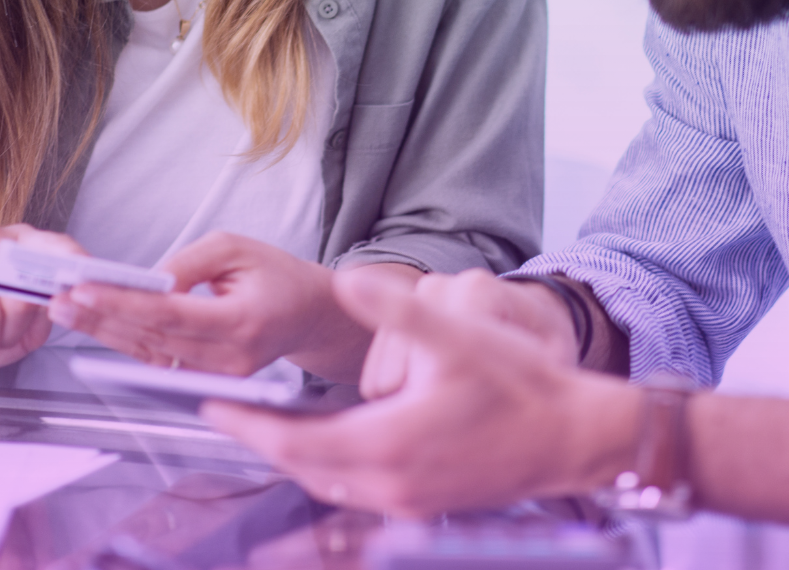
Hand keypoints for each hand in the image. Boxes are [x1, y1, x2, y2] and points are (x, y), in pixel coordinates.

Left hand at [48, 232, 357, 378]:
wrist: (309, 315)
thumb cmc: (277, 275)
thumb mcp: (237, 247)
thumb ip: (189, 263)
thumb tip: (147, 280)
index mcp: (242, 323)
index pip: (170, 315)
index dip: (123, 304)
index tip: (84, 289)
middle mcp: (229, 359)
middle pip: (151, 339)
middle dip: (101, 317)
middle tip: (58, 298)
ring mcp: (218, 377)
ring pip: (148, 354)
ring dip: (104, 332)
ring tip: (65, 309)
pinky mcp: (208, 380)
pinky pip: (158, 360)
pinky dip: (124, 341)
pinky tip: (95, 324)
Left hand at [204, 270, 639, 517]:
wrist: (574, 437)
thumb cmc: (521, 387)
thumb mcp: (457, 334)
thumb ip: (397, 308)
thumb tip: (347, 280)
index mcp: (388, 445)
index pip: (295, 443)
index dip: (249, 426)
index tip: (214, 408)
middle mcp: (391, 485)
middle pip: (306, 469)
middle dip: (267, 443)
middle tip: (234, 415)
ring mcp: (409, 503)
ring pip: (333, 485)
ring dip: (303, 457)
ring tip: (277, 426)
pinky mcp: (427, 508)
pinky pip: (362, 492)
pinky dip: (337, 468)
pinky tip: (342, 441)